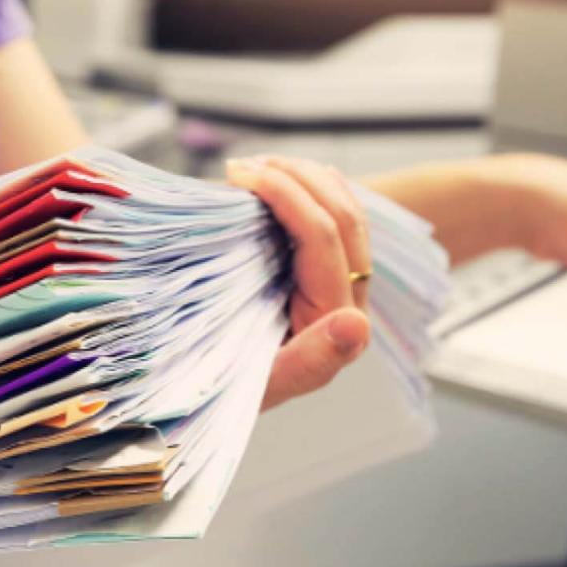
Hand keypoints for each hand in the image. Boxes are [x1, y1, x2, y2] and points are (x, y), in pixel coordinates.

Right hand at [226, 156, 371, 409]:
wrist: (212, 401)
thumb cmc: (224, 396)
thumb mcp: (256, 386)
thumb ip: (308, 363)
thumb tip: (355, 324)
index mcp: (340, 327)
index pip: (325, 239)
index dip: (288, 195)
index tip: (240, 175)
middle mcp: (351, 305)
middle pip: (342, 215)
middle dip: (294, 176)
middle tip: (240, 165)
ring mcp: (342, 287)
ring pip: (343, 209)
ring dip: (301, 176)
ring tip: (252, 166)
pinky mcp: (326, 277)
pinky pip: (331, 218)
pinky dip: (305, 189)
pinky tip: (272, 177)